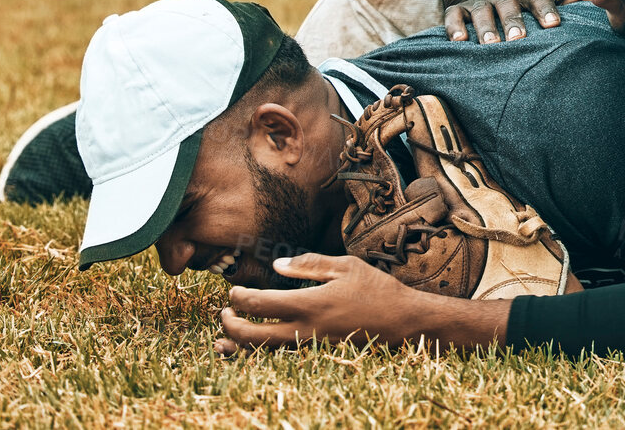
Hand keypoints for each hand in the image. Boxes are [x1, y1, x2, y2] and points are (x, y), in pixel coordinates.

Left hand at [214, 254, 417, 351]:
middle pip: (253, 336)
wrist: (402, 322)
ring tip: (222, 343)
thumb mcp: (346, 266)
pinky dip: (260, 356)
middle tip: (223, 315)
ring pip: (264, 354)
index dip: (240, 297)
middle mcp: (306, 329)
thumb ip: (309, 265)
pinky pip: (280, 359)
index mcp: (311, 303)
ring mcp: (311, 347)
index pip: (261, 303)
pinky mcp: (317, 356)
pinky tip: (251, 351)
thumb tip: (275, 266)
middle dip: (231, 327)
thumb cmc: (376, 289)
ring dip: (239, 348)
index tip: (233, 291)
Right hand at [444, 0, 585, 43]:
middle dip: (513, 20)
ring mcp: (480, 1)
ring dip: (486, 27)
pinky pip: (453, 16)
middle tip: (519, 39)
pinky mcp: (458, 9)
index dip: (546, 8)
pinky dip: (454, 28)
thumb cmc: (525, 2)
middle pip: (508, 4)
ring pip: (481, 11)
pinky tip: (460, 42)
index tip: (554, 24)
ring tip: (491, 45)